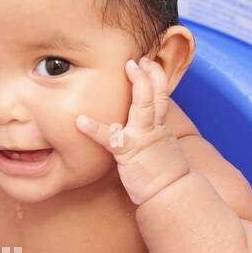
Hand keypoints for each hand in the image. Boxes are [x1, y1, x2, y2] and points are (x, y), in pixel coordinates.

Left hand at [76, 55, 190, 204]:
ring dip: (138, 84)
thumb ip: (152, 136)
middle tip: (138, 59)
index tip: (149, 63)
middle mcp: (153, 127)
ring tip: (128, 66)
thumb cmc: (163, 175)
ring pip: (144, 104)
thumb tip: (143, 130)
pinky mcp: (129, 152)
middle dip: (148, 73)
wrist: (171, 193)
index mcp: (159, 127)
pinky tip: (80, 121)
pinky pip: (111, 138)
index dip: (156, 77)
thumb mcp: (161, 150)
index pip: (161, 96)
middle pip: (156, 93)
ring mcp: (142, 137)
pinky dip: (95, 129)